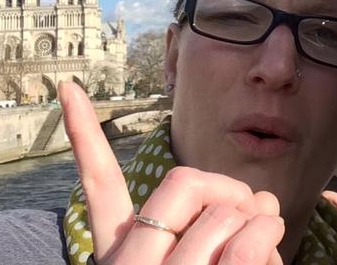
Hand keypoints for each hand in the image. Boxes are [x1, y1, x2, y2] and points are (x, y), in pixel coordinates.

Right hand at [59, 82, 284, 263]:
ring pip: (225, 215)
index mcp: (125, 251)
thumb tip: (264, 199)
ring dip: (261, 220)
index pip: (99, 186)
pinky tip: (267, 251)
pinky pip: (248, 252)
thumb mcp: (201, 261)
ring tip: (266, 241)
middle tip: (253, 208)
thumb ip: (225, 225)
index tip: (68, 88)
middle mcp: (135, 261)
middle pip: (182, 182)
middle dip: (229, 187)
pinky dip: (268, 246)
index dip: (83, 135)